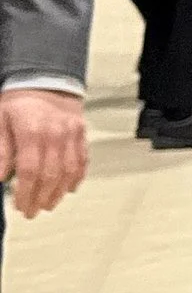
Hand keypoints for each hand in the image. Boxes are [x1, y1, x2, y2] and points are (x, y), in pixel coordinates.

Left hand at [0, 88, 88, 215]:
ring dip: (58, 193)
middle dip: (40, 198)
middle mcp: (55, 133)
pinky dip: (76, 179)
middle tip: (31, 211)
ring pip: (68, 172)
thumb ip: (2, 150)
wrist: (44, 80)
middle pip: (50, 175)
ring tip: (47, 204)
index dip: (25, 192)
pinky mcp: (81, 135)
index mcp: (32, 130)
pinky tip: (67, 190)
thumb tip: (0, 176)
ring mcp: (72, 135)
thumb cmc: (19, 102)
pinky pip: (82, 162)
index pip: (30, 170)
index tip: (19, 205)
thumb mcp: (0, 121)